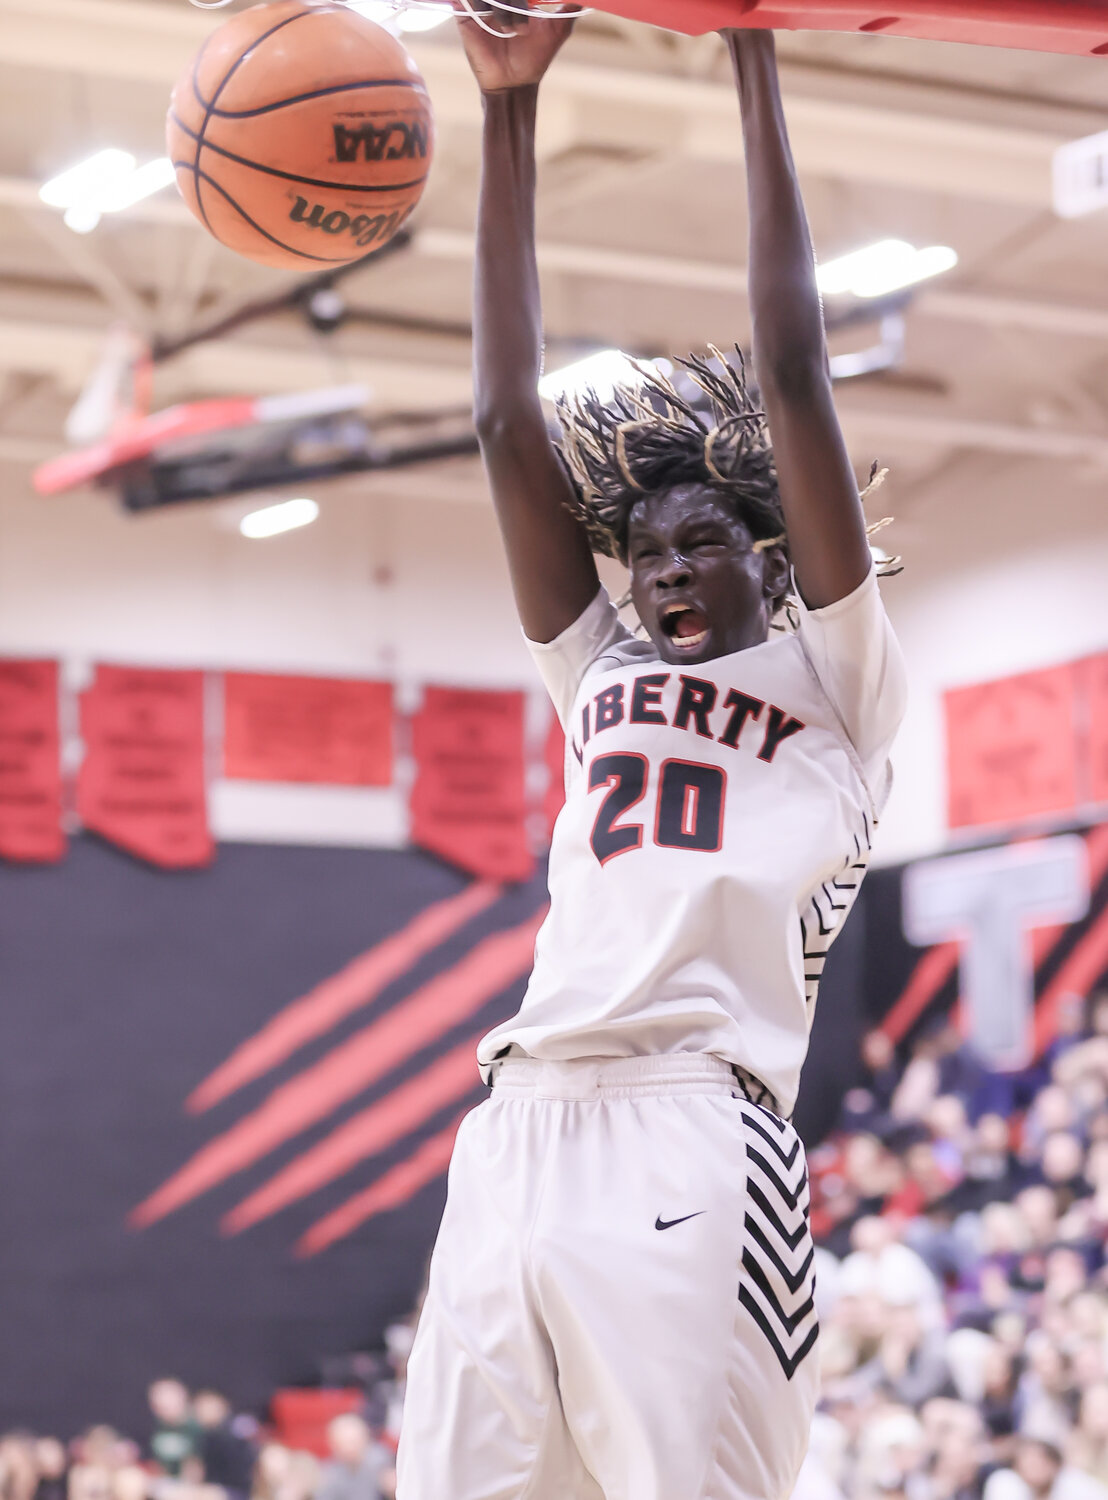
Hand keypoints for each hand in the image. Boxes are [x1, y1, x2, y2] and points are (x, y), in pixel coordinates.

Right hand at [454, 1, 576, 93]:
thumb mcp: (558, 30)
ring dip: (504, 10)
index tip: (532, 13)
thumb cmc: (535, 56)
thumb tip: (586, 1)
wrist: (514, 82)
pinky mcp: (464, 14)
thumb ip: (569, 10)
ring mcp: (482, 2)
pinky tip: (494, 24)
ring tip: (514, 33)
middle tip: (525, 28)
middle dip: (517, 2)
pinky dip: (481, 5)